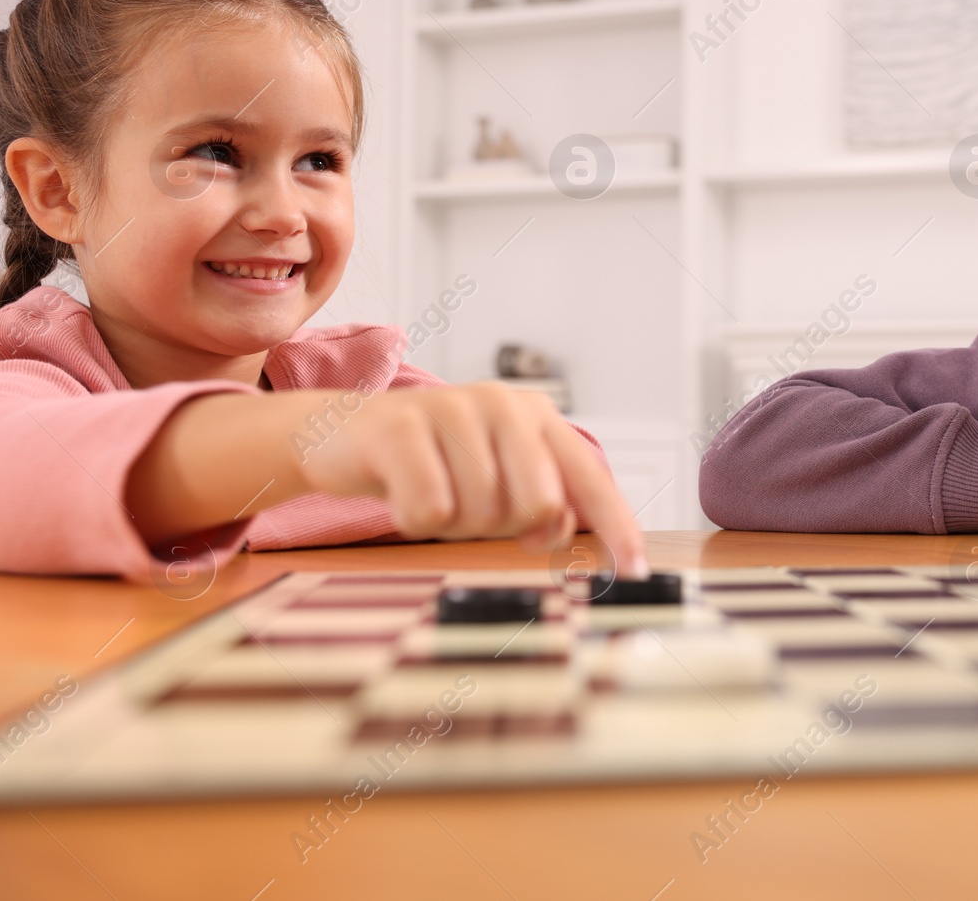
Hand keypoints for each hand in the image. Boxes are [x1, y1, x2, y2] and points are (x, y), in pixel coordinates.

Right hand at [300, 382, 646, 573]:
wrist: (343, 435)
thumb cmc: (433, 464)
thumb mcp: (495, 481)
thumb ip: (539, 505)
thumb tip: (555, 532)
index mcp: (536, 417)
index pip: (589, 477)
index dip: (616, 526)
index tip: (634, 572)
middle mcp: (504, 404)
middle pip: (539, 503)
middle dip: (505, 525)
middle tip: (471, 508)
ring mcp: (453, 409)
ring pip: (481, 512)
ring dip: (454, 523)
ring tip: (433, 492)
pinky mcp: (401, 427)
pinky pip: (429, 509)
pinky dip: (413, 518)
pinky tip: (400, 492)